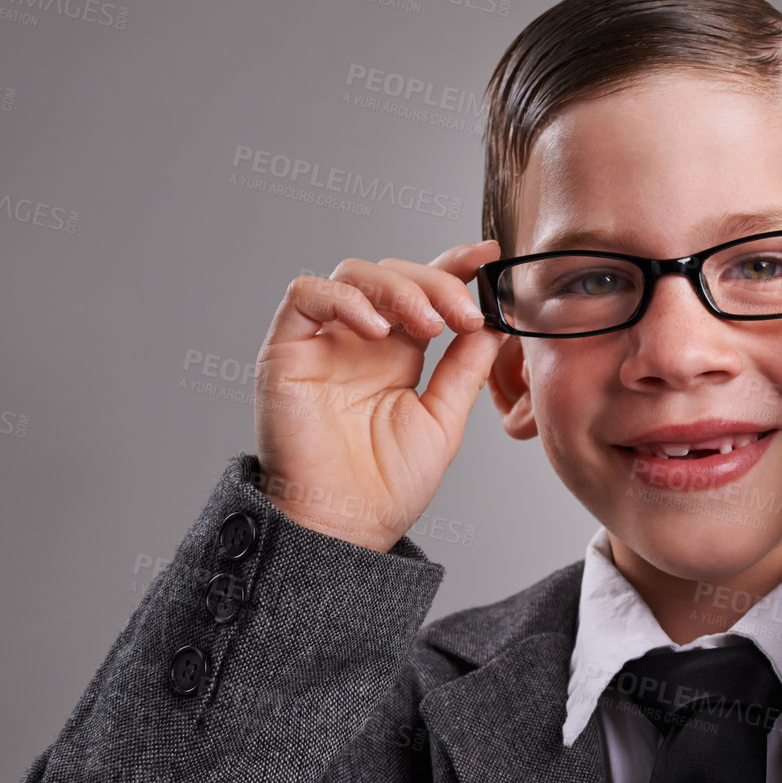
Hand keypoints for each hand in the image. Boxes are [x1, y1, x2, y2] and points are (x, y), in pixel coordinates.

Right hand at [253, 243, 506, 550]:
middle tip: (464, 315)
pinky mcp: (285, 350)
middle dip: (435, 282)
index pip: (423, 290)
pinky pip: (306, 295)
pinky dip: (345, 299)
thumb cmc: (387, 486)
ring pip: (354, 273)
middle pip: (393, 273)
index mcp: (397, 353)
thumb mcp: (443, 421)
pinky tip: (378, 331)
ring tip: (429, 326)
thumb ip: (465, 371)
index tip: (489, 257)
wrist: (345, 525)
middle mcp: (358, 339)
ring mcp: (322, 341)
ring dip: (398, 288)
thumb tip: (496, 326)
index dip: (453, 265)